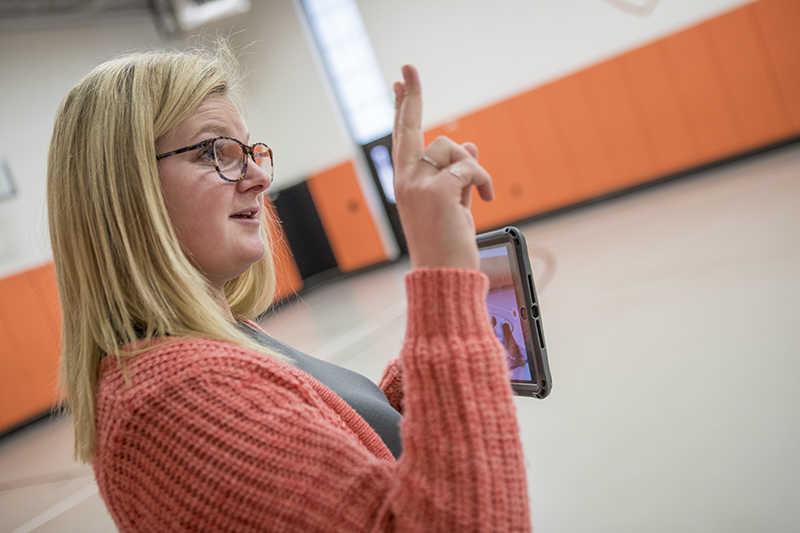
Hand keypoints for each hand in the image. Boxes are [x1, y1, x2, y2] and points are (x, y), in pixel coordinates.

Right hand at [392, 65, 493, 270]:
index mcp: (406, 183)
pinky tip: (485, 199)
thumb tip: (472, 144)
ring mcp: (418, 185)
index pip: (403, 138)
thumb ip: (459, 174)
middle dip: (409, 95)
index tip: (400, 80)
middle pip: (411, 128)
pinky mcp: (438, 192)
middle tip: (407, 68)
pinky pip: (468, 167)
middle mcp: (405, 180)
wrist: (444, 276)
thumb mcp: (454, 204)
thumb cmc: (448, 244)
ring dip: (472, 167)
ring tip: (480, 193)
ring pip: (451, 148)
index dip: (403, 107)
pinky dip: (482, 180)